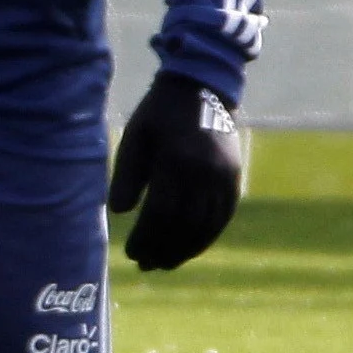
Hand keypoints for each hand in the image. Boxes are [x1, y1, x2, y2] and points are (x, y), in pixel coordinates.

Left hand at [108, 70, 246, 271]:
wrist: (202, 87)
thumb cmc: (160, 114)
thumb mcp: (135, 136)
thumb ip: (127, 175)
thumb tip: (119, 213)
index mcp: (177, 159)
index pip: (161, 213)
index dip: (146, 239)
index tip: (130, 252)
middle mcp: (205, 171)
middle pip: (184, 225)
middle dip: (163, 250)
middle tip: (145, 265)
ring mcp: (224, 176)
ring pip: (206, 226)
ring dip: (184, 251)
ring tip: (164, 264)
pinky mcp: (234, 178)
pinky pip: (222, 217)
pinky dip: (205, 238)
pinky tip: (188, 249)